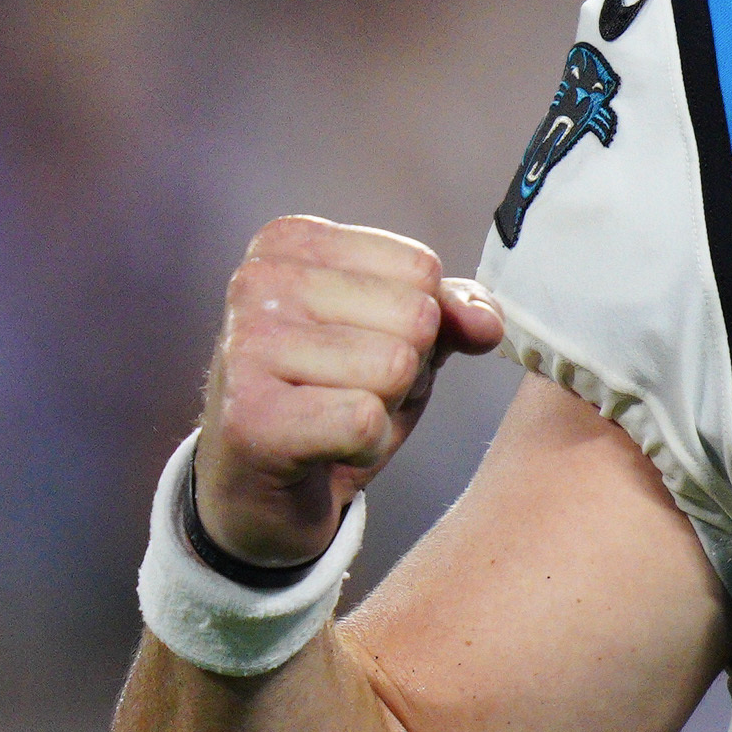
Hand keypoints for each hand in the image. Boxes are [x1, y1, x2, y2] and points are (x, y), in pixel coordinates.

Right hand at [195, 217, 506, 565]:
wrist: (260, 490)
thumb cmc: (331, 399)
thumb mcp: (403, 339)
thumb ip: (452, 312)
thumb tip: (485, 321)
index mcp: (292, 242)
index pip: (421, 268)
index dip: (420, 325)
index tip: (363, 350)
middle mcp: (258, 280)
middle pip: (415, 315)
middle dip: (405, 369)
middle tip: (350, 392)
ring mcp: (247, 345)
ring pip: (395, 367)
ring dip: (385, 409)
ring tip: (334, 417)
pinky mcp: (250, 415)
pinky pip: (365, 420)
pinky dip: (366, 446)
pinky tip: (327, 449)